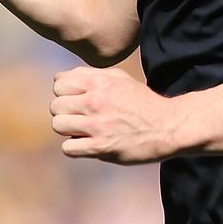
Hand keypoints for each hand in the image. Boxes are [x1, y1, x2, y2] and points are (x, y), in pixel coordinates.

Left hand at [51, 66, 176, 164]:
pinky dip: (75, 147)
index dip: (64, 91)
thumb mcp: (120, 78)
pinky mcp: (100, 147)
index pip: (59, 83)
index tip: (75, 99)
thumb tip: (61, 77)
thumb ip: (91, 75)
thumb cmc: (142, 102)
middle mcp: (95, 101)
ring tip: (81, 130)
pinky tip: (87, 143)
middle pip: (55, 105)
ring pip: (58, 125)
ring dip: (67, 129)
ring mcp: (97, 125)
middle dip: (64, 111)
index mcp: (99, 82)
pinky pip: (68, 148)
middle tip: (79, 116)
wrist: (166, 126)